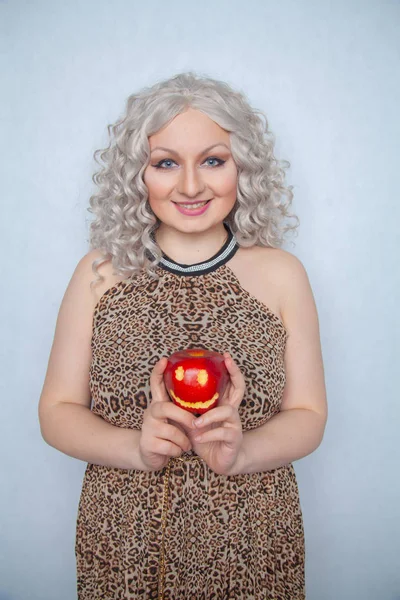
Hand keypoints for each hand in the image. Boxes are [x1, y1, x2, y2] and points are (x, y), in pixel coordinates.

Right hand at [139, 357, 194, 471]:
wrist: (150, 456)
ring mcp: (147, 428)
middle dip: (185, 418)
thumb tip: (205, 391)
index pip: (155, 384)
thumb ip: (183, 406)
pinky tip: (176, 451)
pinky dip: (178, 451)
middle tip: (195, 426)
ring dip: (184, 441)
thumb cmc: (168, 434)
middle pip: (167, 409)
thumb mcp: (175, 418)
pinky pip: (171, 447)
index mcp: (159, 404)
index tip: (164, 359)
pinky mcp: (148, 444)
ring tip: (185, 444)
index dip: (158, 371)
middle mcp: (150, 413)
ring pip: (173, 432)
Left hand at [187, 352, 245, 475]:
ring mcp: (235, 424)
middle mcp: (232, 411)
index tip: (224, 355)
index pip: (229, 382)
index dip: (230, 368)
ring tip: (195, 424)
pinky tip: (197, 439)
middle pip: (240, 387)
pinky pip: (222, 432)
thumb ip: (186, 407)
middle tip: (227, 361)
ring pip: (227, 411)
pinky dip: (207, 435)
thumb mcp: (193, 420)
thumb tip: (168, 390)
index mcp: (222, 404)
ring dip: (208, 417)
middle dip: (235, 372)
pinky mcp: (234, 438)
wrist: (218, 462)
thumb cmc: (206, 438)